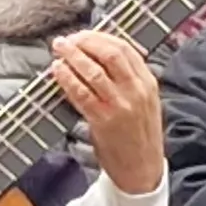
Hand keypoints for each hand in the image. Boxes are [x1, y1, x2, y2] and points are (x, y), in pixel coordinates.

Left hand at [47, 31, 165, 194]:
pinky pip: (81, 94)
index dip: (100, 37)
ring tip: (58, 50)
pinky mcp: (103, 121)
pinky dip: (67, 79)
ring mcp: (120, 106)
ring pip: (93, 72)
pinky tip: (57, 71)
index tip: (83, 35)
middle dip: (85, 42)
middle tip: (68, 40)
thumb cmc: (139, 136)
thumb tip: (99, 56)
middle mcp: (136, 91)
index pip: (125, 48)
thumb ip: (130, 80)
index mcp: (148, 83)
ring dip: (72, 57)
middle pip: (109, 54)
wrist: (142, 170)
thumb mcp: (145, 102)